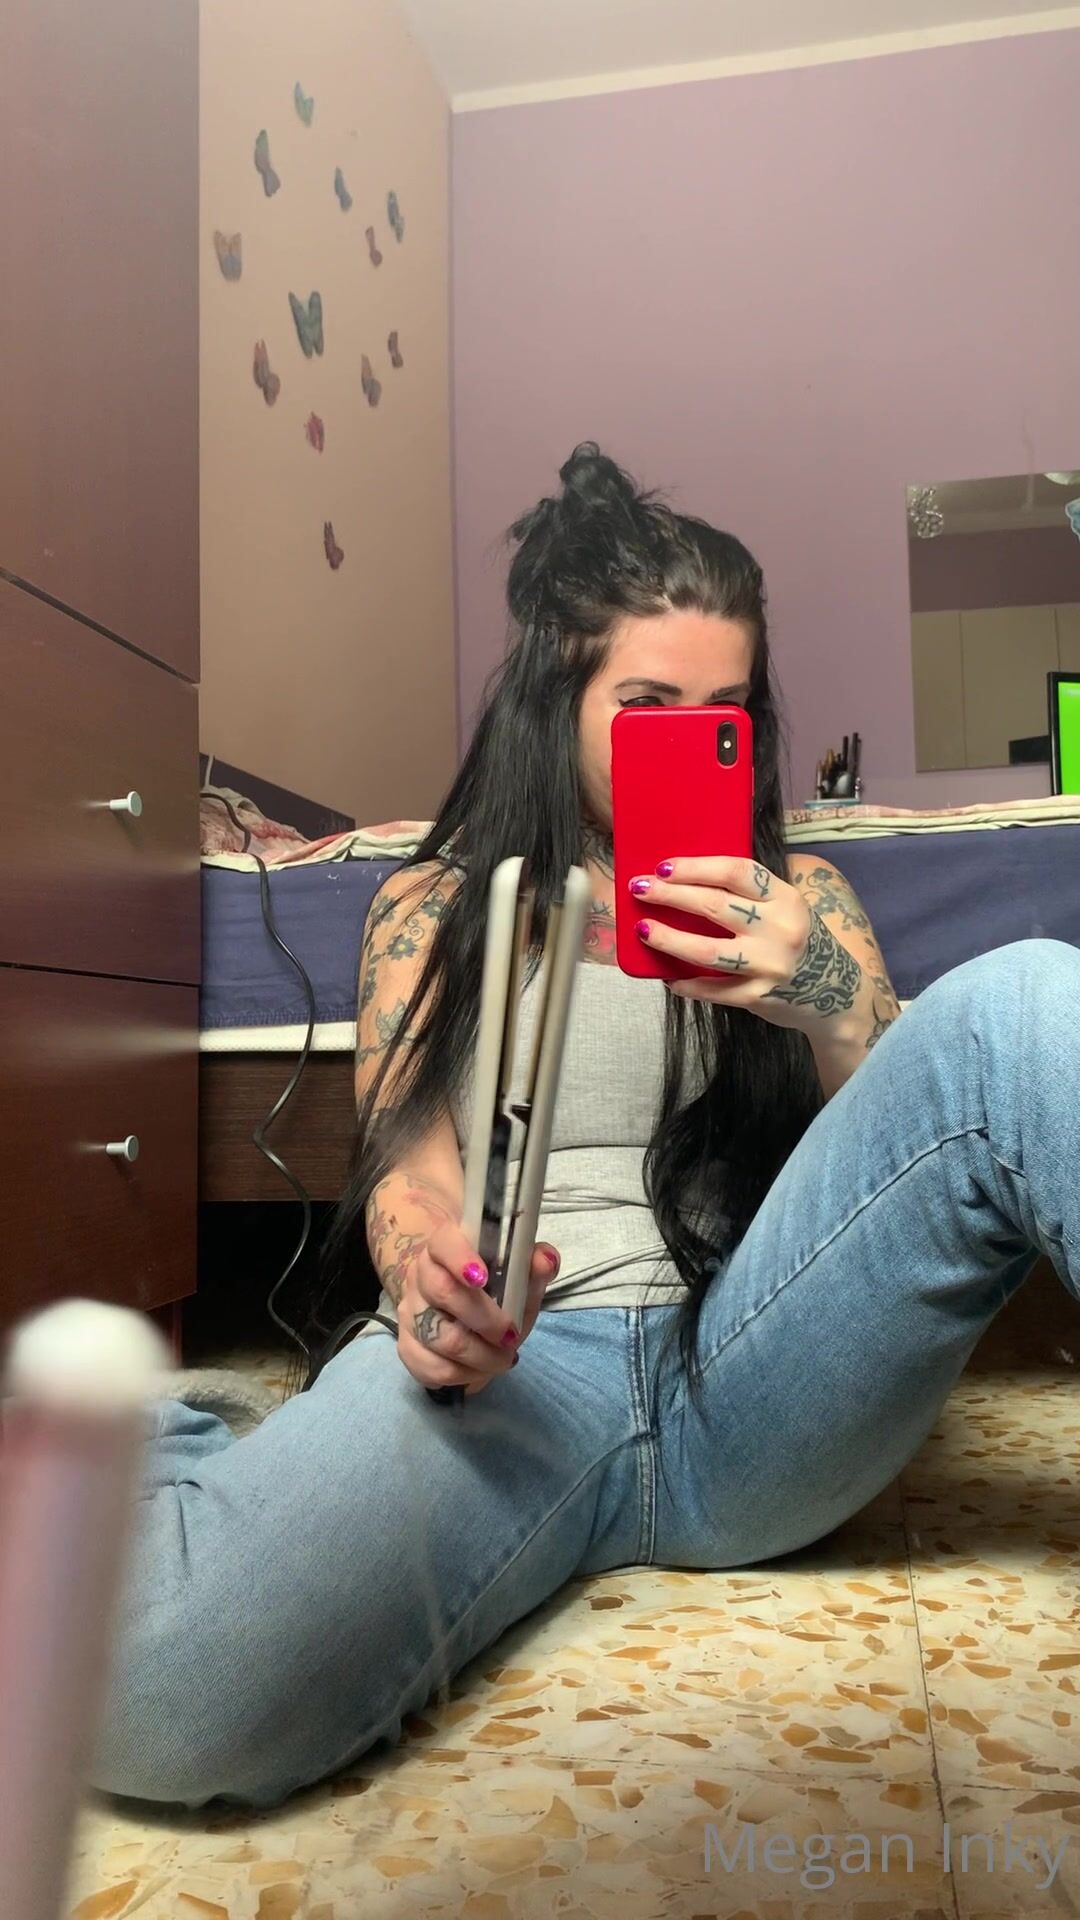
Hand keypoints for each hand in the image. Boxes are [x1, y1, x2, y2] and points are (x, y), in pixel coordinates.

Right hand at [396, 1220, 559, 1394]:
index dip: (461, 1259)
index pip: (444, 1243)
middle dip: (485, 1319)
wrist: (460, 1307)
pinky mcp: (407, 1346)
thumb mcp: (518, 1274)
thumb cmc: (494, 1285)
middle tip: (511, 1336)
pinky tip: (480, 1370)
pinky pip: (430, 1368)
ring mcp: (411, 1312)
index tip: (484, 1278)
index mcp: (446, 1246)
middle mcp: (421, 1275)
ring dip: (480, 1356)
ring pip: (439, 1338)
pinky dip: (463, 1375)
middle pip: (442, 1292)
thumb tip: (545, 1260)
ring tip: (502, 1358)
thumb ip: (534, 1264)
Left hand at [630, 855, 861, 1031]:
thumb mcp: (786, 908)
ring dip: (669, 939)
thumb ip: (750, 896)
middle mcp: (780, 929)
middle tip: (640, 888)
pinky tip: (667, 975)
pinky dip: (686, 983)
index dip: (696, 867)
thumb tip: (686, 881)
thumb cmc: (798, 941)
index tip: (664, 867)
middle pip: (714, 906)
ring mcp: (769, 965)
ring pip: (708, 951)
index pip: (736, 872)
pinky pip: (713, 989)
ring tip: (642, 929)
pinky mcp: (758, 997)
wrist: (836, 993)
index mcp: (785, 899)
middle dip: (670, 895)